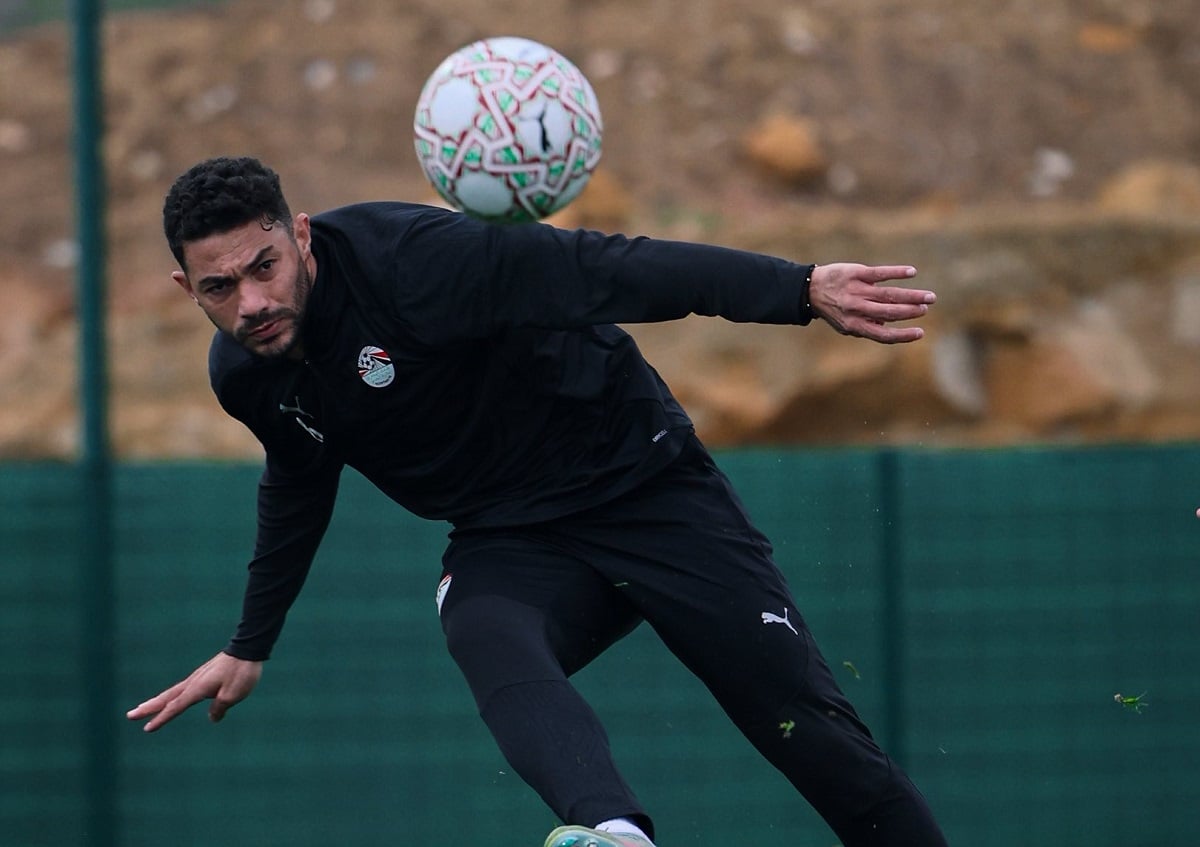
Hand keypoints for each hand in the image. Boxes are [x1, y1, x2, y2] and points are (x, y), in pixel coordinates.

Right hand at [126, 652, 262, 731]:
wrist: (247, 648)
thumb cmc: (241, 672)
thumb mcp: (233, 695)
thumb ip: (219, 708)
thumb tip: (212, 718)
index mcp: (197, 689)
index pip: (175, 707)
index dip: (161, 718)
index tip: (146, 729)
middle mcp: (193, 683)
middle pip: (167, 698)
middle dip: (149, 708)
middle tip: (130, 715)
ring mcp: (197, 678)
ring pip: (172, 692)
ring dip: (156, 701)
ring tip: (142, 708)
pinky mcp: (203, 675)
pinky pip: (182, 689)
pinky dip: (171, 696)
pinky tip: (171, 699)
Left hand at [809, 263, 935, 343]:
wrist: (810, 288)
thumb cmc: (833, 309)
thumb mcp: (845, 325)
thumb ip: (866, 327)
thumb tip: (889, 326)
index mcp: (855, 326)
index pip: (883, 334)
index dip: (903, 335)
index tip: (920, 333)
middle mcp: (856, 309)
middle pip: (890, 312)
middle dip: (911, 312)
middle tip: (926, 309)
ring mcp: (857, 291)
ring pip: (889, 294)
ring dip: (911, 296)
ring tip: (928, 297)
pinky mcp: (857, 273)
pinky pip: (880, 273)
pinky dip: (897, 272)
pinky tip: (912, 272)